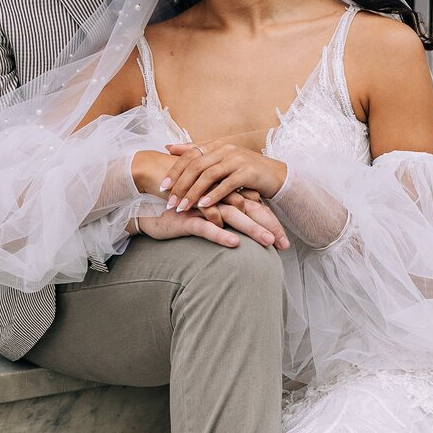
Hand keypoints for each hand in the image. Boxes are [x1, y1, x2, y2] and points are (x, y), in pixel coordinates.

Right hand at [134, 192, 288, 249]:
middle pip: (250, 211)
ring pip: (233, 217)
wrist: (147, 187)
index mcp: (224, 194)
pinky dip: (220, 233)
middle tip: (285, 245)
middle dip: (269, 228)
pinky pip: (206, 225)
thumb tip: (240, 224)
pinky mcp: (187, 216)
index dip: (270, 223)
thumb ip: (222, 210)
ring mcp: (203, 205)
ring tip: (268, 243)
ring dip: (252, 229)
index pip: (254, 207)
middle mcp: (218, 197)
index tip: (284, 242)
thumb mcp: (204, 207)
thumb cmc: (178, 201)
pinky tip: (234, 243)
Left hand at [161, 142, 287, 213]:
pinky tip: (203, 206)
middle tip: (169, 201)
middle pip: (196, 165)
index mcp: (216, 145)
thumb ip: (196, 152)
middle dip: (180, 185)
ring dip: (193, 193)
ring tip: (182, 207)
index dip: (174, 171)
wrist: (275, 175)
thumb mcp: (220, 159)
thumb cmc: (244, 170)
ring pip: (209, 175)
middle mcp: (225, 149)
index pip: (189, 155)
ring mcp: (237, 159)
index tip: (162, 187)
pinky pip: (227, 184)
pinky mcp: (248, 172)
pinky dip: (214, 195)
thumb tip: (168, 146)